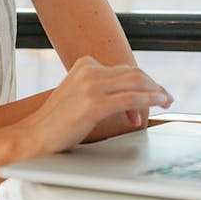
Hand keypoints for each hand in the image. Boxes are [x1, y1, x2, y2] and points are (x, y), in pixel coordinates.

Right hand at [18, 56, 172, 156]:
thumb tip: (128, 96)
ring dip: (156, 91)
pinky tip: (157, 104)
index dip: (142, 82)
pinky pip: (130, 98)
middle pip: (133, 73)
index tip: (152, 94)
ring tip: (165, 101)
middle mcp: (88, 71)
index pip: (124, 69)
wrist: (34, 135)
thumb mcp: (79, 95)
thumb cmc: (57, 121)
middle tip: (166, 96)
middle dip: (154, 84)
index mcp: (85, 64)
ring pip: (135, 82)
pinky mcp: (93, 104)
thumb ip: (101, 89)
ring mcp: (90, 86)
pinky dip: (148, 100)